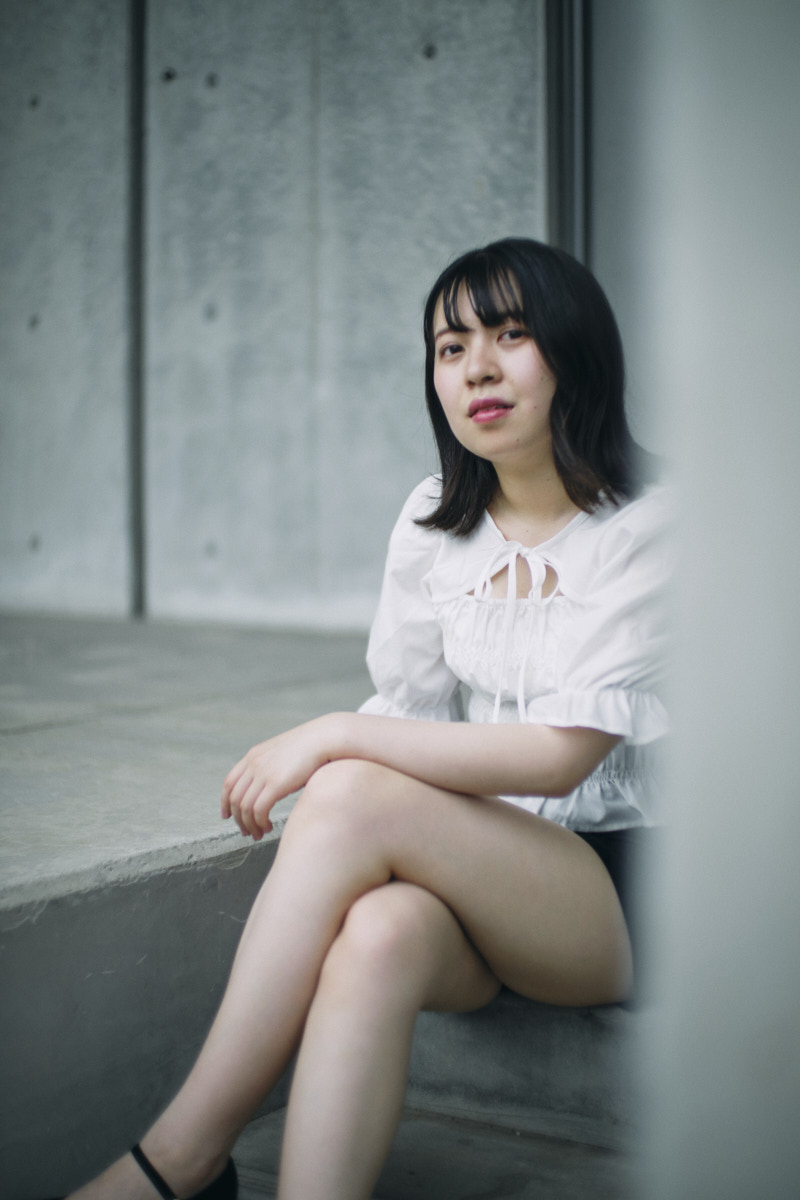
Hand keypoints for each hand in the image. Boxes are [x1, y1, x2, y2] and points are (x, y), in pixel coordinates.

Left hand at [221, 714, 344, 839]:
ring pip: (245, 808)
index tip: (228, 816)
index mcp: (253, 756)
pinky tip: (269, 827)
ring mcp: (263, 774)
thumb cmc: (309, 748)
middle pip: (234, 798)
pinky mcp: (276, 784)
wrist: (324, 739)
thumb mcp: (281, 753)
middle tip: (246, 832)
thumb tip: (269, 786)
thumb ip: (270, 766)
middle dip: (238, 819)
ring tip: (258, 834)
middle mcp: (254, 764)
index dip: (225, 802)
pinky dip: (260, 823)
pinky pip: (259, 810)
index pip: (229, 782)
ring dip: (249, 825)